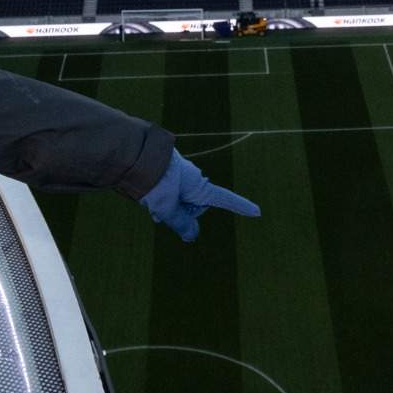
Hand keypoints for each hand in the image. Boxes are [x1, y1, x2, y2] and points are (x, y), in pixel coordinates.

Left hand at [138, 151, 258, 243]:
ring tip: (151, 202)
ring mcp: (181, 173)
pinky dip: (161, 196)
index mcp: (200, 187)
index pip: (225, 200)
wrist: (135, 156)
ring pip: (178, 199)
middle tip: (163, 212)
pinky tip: (148, 196)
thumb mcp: (168, 209)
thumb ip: (182, 225)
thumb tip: (192, 236)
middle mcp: (194, 179)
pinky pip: (169, 190)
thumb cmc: (155, 182)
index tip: (257, 212)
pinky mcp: (168, 169)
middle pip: (194, 205)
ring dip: (167, 205)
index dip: (241, 207)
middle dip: (181, 212)